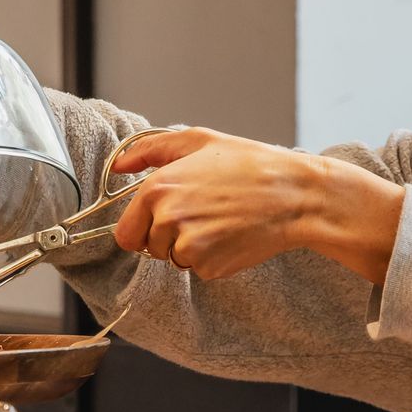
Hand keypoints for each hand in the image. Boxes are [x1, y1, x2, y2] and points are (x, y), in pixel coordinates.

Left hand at [110, 127, 403, 283]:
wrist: (293, 195)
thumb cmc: (249, 164)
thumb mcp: (199, 142)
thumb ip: (150, 150)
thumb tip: (118, 166)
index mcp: (157, 189)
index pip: (125, 234)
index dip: (143, 229)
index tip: (163, 221)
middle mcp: (167, 220)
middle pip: (149, 249)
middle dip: (168, 238)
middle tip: (202, 215)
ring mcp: (188, 247)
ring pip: (175, 260)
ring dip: (192, 248)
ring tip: (221, 222)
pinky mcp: (210, 267)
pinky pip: (199, 270)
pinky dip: (213, 259)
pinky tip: (233, 235)